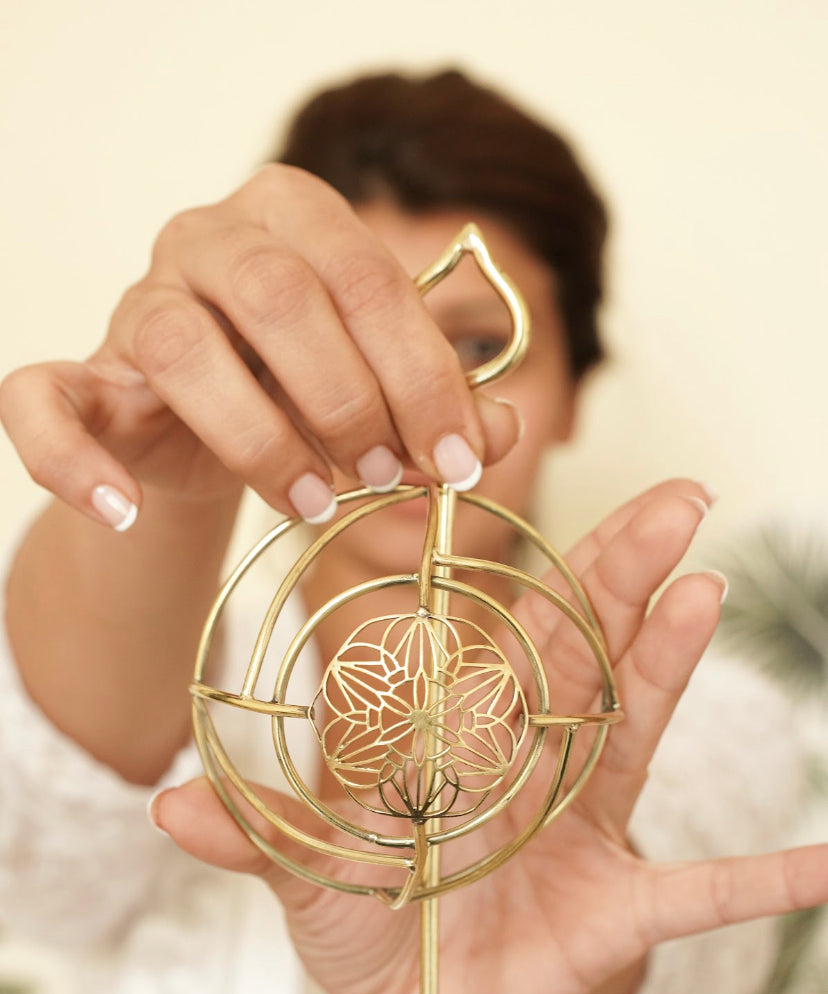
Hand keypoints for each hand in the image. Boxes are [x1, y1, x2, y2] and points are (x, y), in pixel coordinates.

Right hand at [0, 166, 515, 527]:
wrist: (211, 430)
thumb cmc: (305, 391)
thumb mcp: (384, 392)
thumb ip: (440, 404)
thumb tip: (503, 432)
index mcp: (293, 215)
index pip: (367, 277)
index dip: (424, 376)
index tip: (462, 460)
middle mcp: (206, 237)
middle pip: (277, 293)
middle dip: (348, 396)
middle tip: (387, 474)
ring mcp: (135, 301)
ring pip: (181, 347)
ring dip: (258, 435)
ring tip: (315, 501)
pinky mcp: (80, 373)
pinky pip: (42, 399)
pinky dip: (74, 460)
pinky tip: (122, 508)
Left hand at [152, 480, 827, 993]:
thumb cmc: (368, 915)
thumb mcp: (308, 874)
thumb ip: (257, 839)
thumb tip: (167, 804)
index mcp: (462, 734)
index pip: (504, 632)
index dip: (528, 561)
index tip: (529, 473)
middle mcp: (534, 760)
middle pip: (584, 651)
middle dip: (620, 573)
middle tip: (675, 493)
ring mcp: (584, 827)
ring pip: (633, 728)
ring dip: (672, 660)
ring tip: (708, 585)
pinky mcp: (618, 908)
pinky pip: (703, 893)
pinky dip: (765, 883)